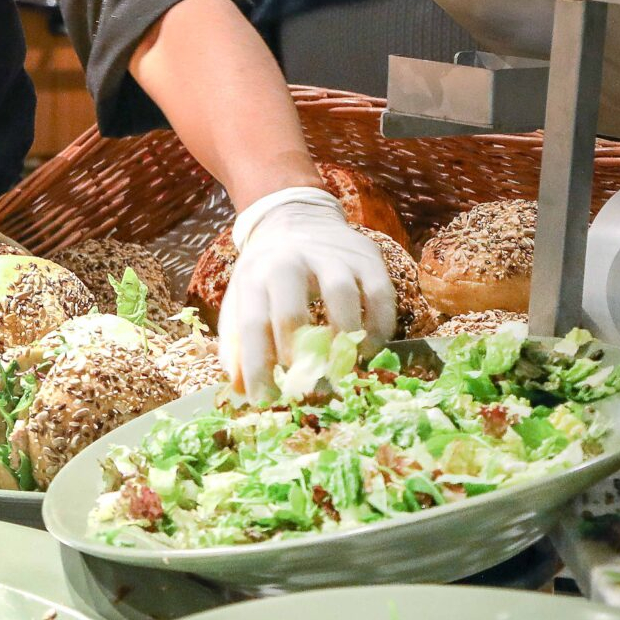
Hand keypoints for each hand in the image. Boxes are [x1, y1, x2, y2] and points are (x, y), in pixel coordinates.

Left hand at [218, 187, 397, 397]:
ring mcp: (333, 256)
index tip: (265, 400)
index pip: (252, 326)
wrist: (296, 218)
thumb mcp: (243, 298)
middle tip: (309, 389)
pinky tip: (368, 348)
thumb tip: (236, 389)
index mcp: (255, 275)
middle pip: (292, 311)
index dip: (258, 367)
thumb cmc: (267, 273)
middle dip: (299, 358)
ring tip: (343, 369)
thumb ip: (237, 342)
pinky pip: (382, 296)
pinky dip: (380, 328)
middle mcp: (291, 261)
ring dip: (344, 342)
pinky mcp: (369, 257)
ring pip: (342, 298)